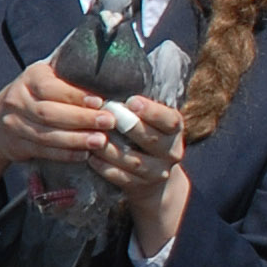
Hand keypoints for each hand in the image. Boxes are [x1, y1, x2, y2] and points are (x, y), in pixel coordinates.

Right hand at [0, 62, 125, 203]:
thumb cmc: (38, 93)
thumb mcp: (48, 75)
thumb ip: (70, 68)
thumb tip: (103, 46)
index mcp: (30, 78)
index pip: (51, 86)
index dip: (75, 95)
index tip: (100, 101)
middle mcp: (18, 100)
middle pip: (49, 112)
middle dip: (82, 118)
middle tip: (109, 122)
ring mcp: (14, 124)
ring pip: (46, 134)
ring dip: (76, 139)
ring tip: (101, 141)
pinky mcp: (17, 145)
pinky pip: (43, 151)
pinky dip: (65, 154)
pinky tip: (84, 154)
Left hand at [90, 95, 190, 253]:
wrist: (153, 176)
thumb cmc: (144, 135)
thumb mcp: (150, 119)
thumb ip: (137, 105)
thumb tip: (111, 79)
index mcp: (175, 129)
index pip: (170, 119)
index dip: (152, 111)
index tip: (132, 101)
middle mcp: (172, 151)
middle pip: (153, 140)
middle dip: (129, 128)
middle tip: (107, 117)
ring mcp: (158, 172)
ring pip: (135, 161)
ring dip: (112, 150)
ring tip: (93, 138)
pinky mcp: (141, 187)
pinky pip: (122, 178)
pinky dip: (105, 168)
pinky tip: (91, 158)